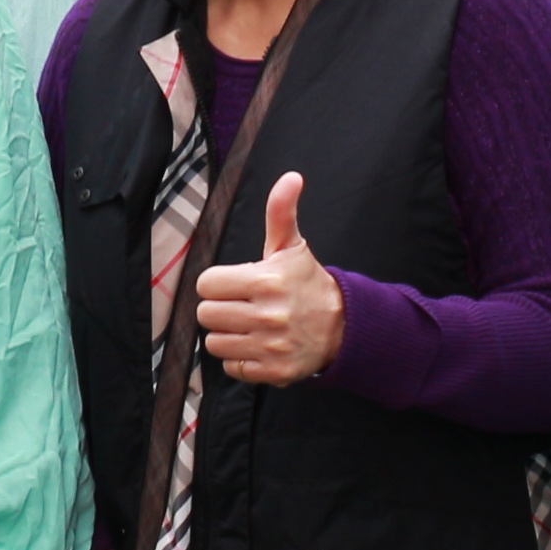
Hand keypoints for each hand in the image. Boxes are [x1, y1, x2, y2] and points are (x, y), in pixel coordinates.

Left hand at [192, 171, 342, 386]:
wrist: (343, 326)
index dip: (217, 283)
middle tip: (242, 305)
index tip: (235, 284)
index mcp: (266, 281)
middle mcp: (267, 315)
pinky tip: (258, 345)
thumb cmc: (307, 283)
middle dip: (221, 308)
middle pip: (207, 314)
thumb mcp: (292, 247)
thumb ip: (281, 212)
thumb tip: (291, 177)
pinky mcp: (273, 372)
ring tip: (249, 326)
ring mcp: (270, 346)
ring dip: (228, 335)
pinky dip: (241, 360)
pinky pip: (232, 368)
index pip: (207, 284)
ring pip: (215, 343)